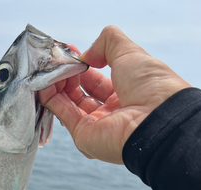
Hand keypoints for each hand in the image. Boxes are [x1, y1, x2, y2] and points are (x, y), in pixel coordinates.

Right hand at [39, 26, 190, 163]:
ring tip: (49, 69)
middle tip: (57, 60)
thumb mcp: (130, 52)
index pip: (96, 81)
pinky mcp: (84, 136)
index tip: (69, 53)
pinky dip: (51, 99)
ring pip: (69, 104)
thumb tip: (87, 53)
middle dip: (67, 75)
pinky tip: (44, 83)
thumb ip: (107, 42)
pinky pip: (64, 114)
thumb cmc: (151, 87)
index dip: (82, 66)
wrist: (156, 119)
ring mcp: (96, 127)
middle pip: (80, 93)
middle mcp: (111, 114)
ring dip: (56, 85)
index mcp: (126, 95)